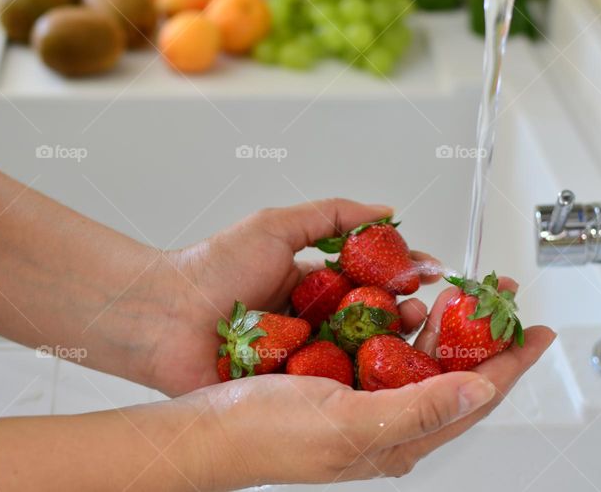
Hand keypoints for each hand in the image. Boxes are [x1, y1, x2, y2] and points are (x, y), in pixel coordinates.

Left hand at [150, 199, 442, 394]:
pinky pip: (332, 389)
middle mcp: (312, 321)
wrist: (165, 316)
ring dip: (392, 352)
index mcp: (311, 284)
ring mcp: (303, 357)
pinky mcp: (290, 389)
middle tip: (430, 315)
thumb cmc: (211, 269)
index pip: (371, 280)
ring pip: (360, 357)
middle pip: (374, 322)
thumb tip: (385, 210)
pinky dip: (361, 386)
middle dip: (408, 317)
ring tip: (419, 345)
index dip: (405, 278)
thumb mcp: (276, 227)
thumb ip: (331, 216)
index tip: (436, 276)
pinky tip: (391, 384)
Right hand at [176, 289, 554, 488]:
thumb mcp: (352, 424)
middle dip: (482, 337)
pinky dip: (399, 322)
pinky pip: (383, 348)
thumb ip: (420, 408)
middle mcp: (387, 422)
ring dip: (443, 326)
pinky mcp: (336, 379)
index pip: (476, 398)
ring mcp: (361, 400)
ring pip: (420, 359)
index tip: (537, 333)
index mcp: (399, 440)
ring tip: (456, 297)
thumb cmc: (269, 434)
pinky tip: (398, 305)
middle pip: (454, 375)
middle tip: (499, 301)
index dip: (512, 363)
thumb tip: (481, 388)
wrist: (208, 427)